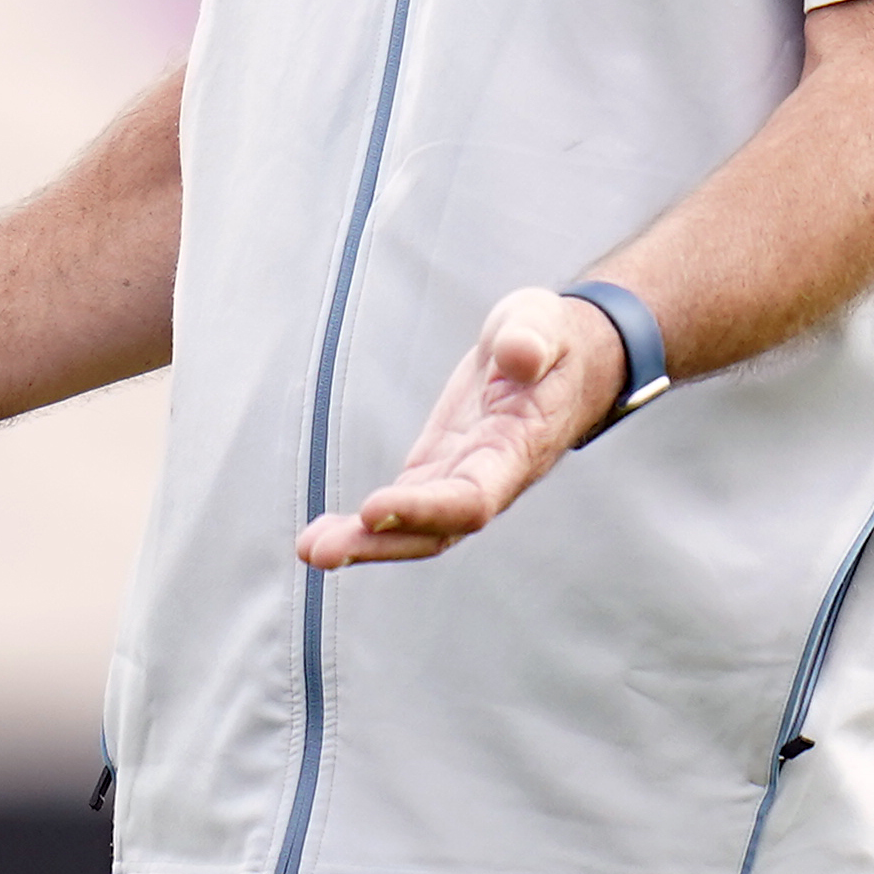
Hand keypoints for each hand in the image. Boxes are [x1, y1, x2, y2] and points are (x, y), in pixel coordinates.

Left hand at [299, 286, 626, 568]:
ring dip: (364, 543)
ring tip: (311, 549)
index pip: (474, 497)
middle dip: (381, 542)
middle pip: (438, 529)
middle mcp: (491, 478)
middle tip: (321, 551)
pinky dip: (363, 527)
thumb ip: (533, 339)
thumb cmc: (552, 340)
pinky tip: (320, 536)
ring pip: (415, 528)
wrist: (562, 358)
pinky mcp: (439, 469)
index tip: (375, 508)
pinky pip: (402, 509)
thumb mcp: (543, 323)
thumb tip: (518, 354)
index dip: (427, 508)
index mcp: (518, 449)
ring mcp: (462, 478)